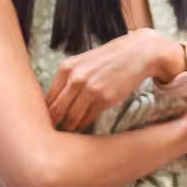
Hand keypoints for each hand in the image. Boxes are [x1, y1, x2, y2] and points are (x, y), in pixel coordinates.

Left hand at [45, 29, 184, 130]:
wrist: (139, 52)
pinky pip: (87, 118)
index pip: (49, 97)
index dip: (47, 112)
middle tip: (54, 132)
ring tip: (66, 134)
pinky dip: (82, 125)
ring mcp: (89, 89)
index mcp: (66, 68)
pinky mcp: (104, 98)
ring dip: (68, 127)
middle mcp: (75, 78)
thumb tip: (58, 100)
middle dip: (54, 123)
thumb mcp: (85, 62)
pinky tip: (81, 128)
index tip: (49, 121)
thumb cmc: (112, 57)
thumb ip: (70, 77)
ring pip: (70, 117)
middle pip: (56, 110)